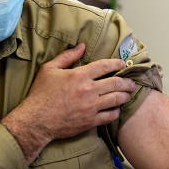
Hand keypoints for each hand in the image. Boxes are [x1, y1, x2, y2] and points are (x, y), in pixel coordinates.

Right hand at [2, 43, 135, 155]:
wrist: (36, 121)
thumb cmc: (41, 94)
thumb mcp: (49, 69)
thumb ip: (67, 56)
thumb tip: (81, 46)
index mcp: (79, 75)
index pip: (105, 66)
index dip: (117, 63)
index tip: (122, 64)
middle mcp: (88, 90)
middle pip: (115, 83)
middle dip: (127, 81)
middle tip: (131, 82)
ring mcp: (91, 107)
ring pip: (116, 99)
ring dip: (125, 95)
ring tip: (128, 94)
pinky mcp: (90, 121)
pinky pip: (110, 116)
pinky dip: (116, 112)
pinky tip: (116, 109)